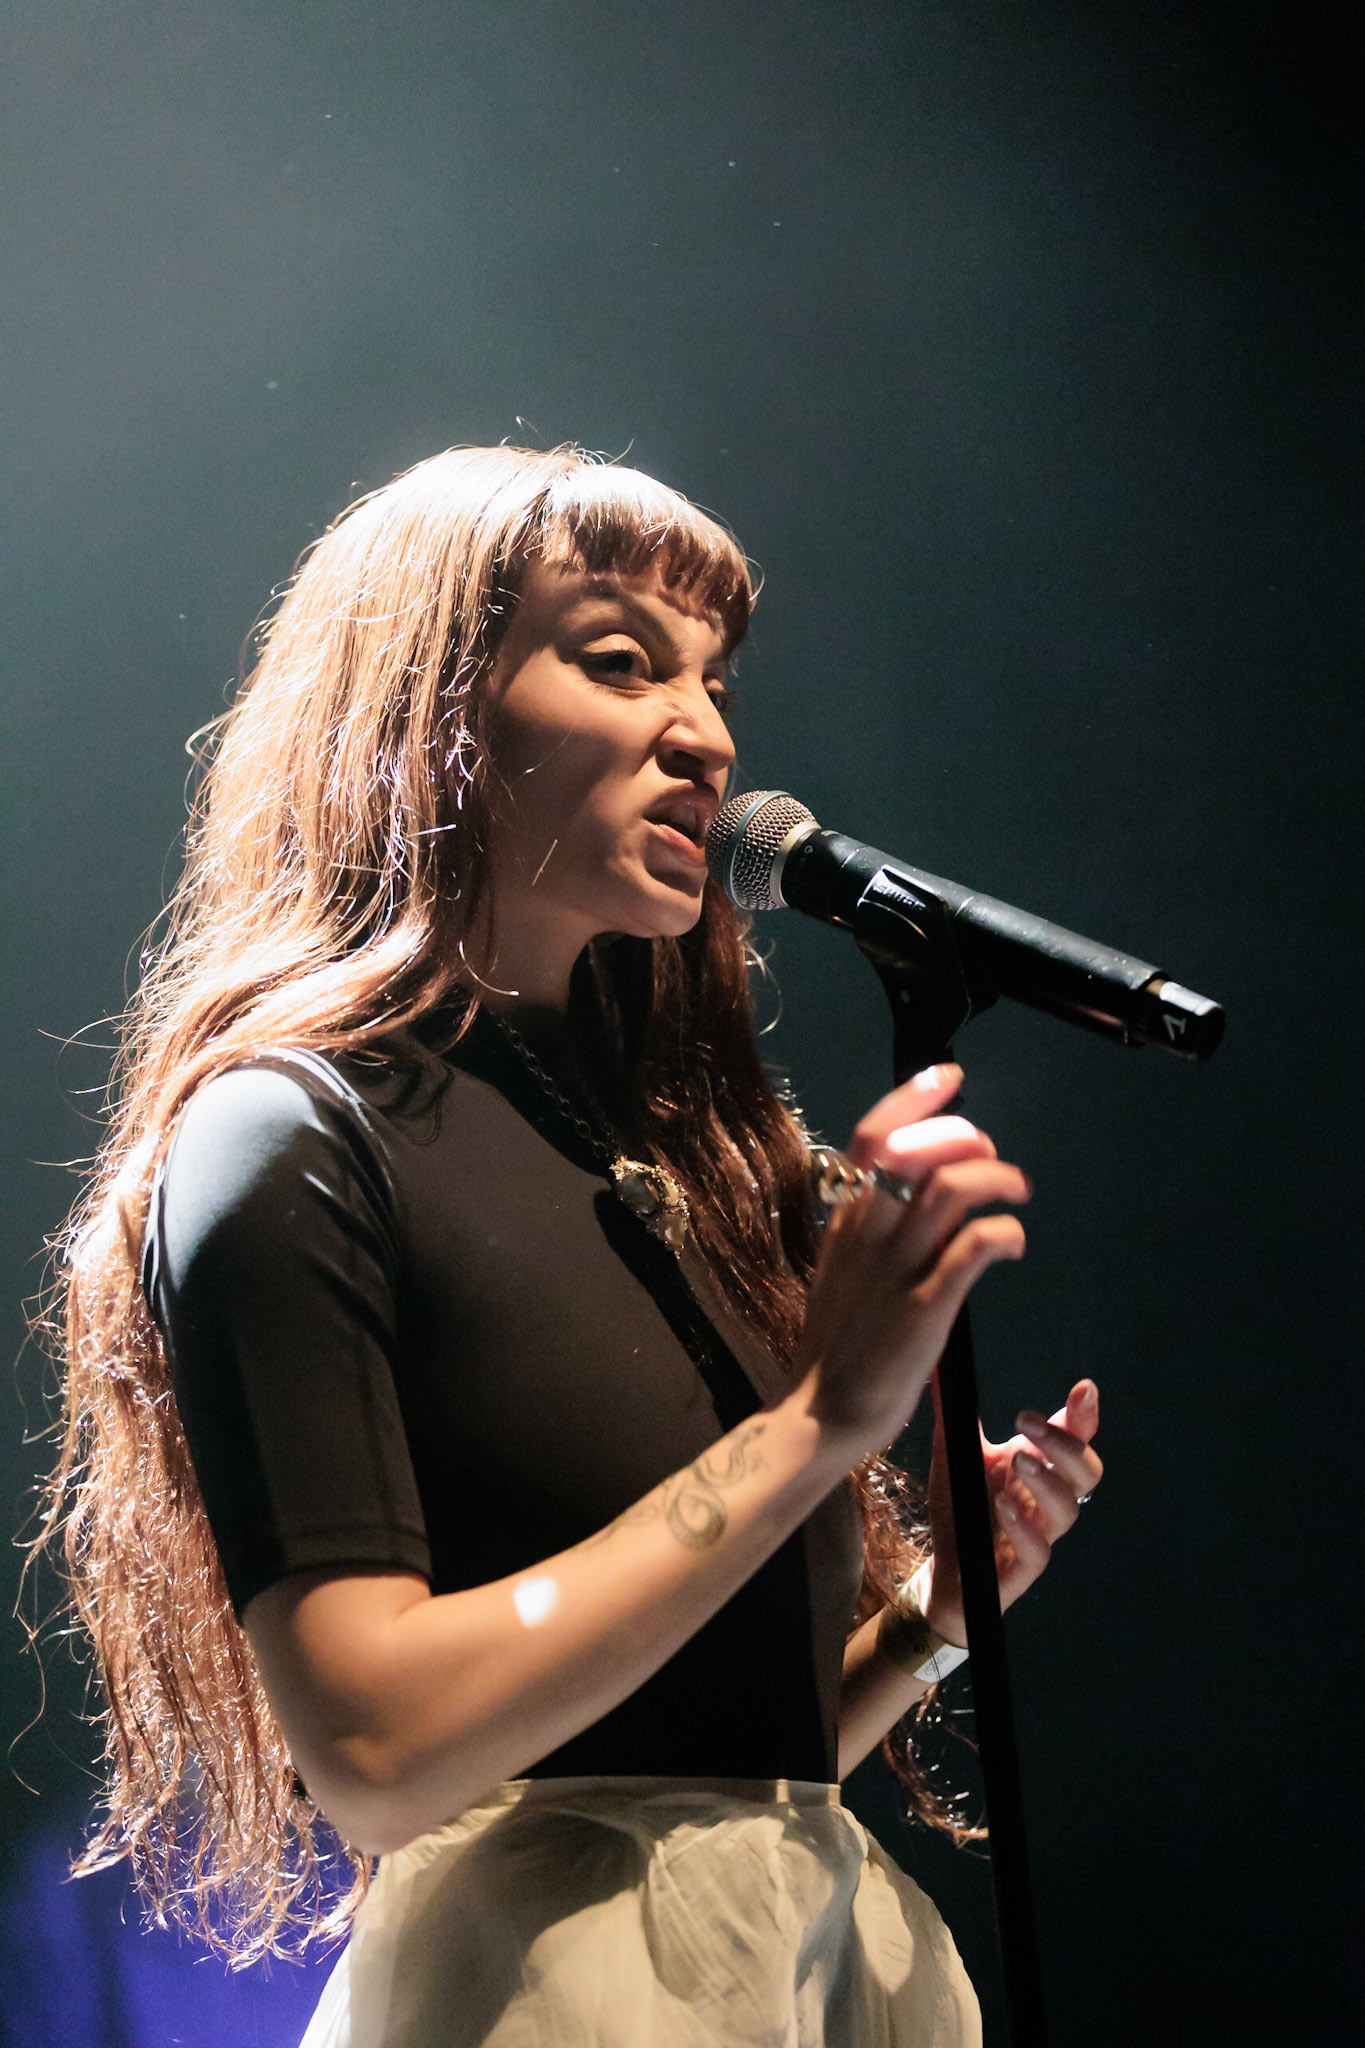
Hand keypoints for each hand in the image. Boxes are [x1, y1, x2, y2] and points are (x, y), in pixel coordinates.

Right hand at [794, 1063, 1031, 1465]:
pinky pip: (972, 1250)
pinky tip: (1015, 1239)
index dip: (914, 1097)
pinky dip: (1003, 1231)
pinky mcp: (925, 1311)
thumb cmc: (837, 1349)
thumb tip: (915, 1196)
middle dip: (963, 1134)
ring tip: (1016, 1188)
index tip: (949, 1075)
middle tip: (990, 1150)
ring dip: (994, 1176)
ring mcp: (896, 1272)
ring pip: (948, 1192)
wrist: (821, 1413)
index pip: (873, 1137)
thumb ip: (873, 1232)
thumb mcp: (843, 1272)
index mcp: (846, 1224)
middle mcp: (867, 1237)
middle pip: (914, 1151)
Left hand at [920, 1377, 1103, 1645]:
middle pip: (1087, 1472)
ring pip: (1068, 1511)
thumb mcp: (956, 1454)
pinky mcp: (1021, 1571)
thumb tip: (940, 1365)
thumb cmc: (961, 1507)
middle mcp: (1046, 1500)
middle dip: (1065, 1444)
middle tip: (1028, 1423)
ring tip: (1018, 1461)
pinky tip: (1003, 1507)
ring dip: (1046, 1483)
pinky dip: (1025, 1529)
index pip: (1076, 1439)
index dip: (1085, 1416)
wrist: (946, 1569)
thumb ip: (955, 1414)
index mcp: (1039, 1467)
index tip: (1083, 1389)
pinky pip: (1038, 1554)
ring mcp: (1039, 1535)